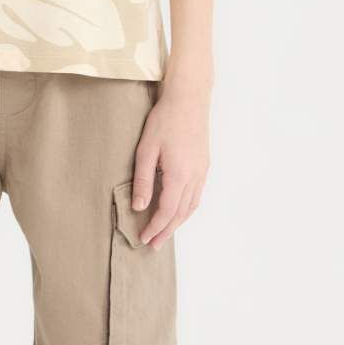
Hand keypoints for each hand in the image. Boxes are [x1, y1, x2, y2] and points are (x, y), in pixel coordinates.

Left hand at [128, 80, 210, 246]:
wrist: (188, 100)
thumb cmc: (164, 121)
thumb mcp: (146, 150)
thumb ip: (143, 180)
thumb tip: (139, 206)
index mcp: (179, 175)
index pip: (166, 211)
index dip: (155, 227)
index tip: (144, 238)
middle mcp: (194, 177)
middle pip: (181, 213)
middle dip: (167, 231)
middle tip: (154, 245)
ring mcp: (202, 171)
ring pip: (191, 206)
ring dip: (178, 222)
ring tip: (166, 232)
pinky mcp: (204, 165)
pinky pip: (197, 195)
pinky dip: (187, 208)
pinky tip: (179, 210)